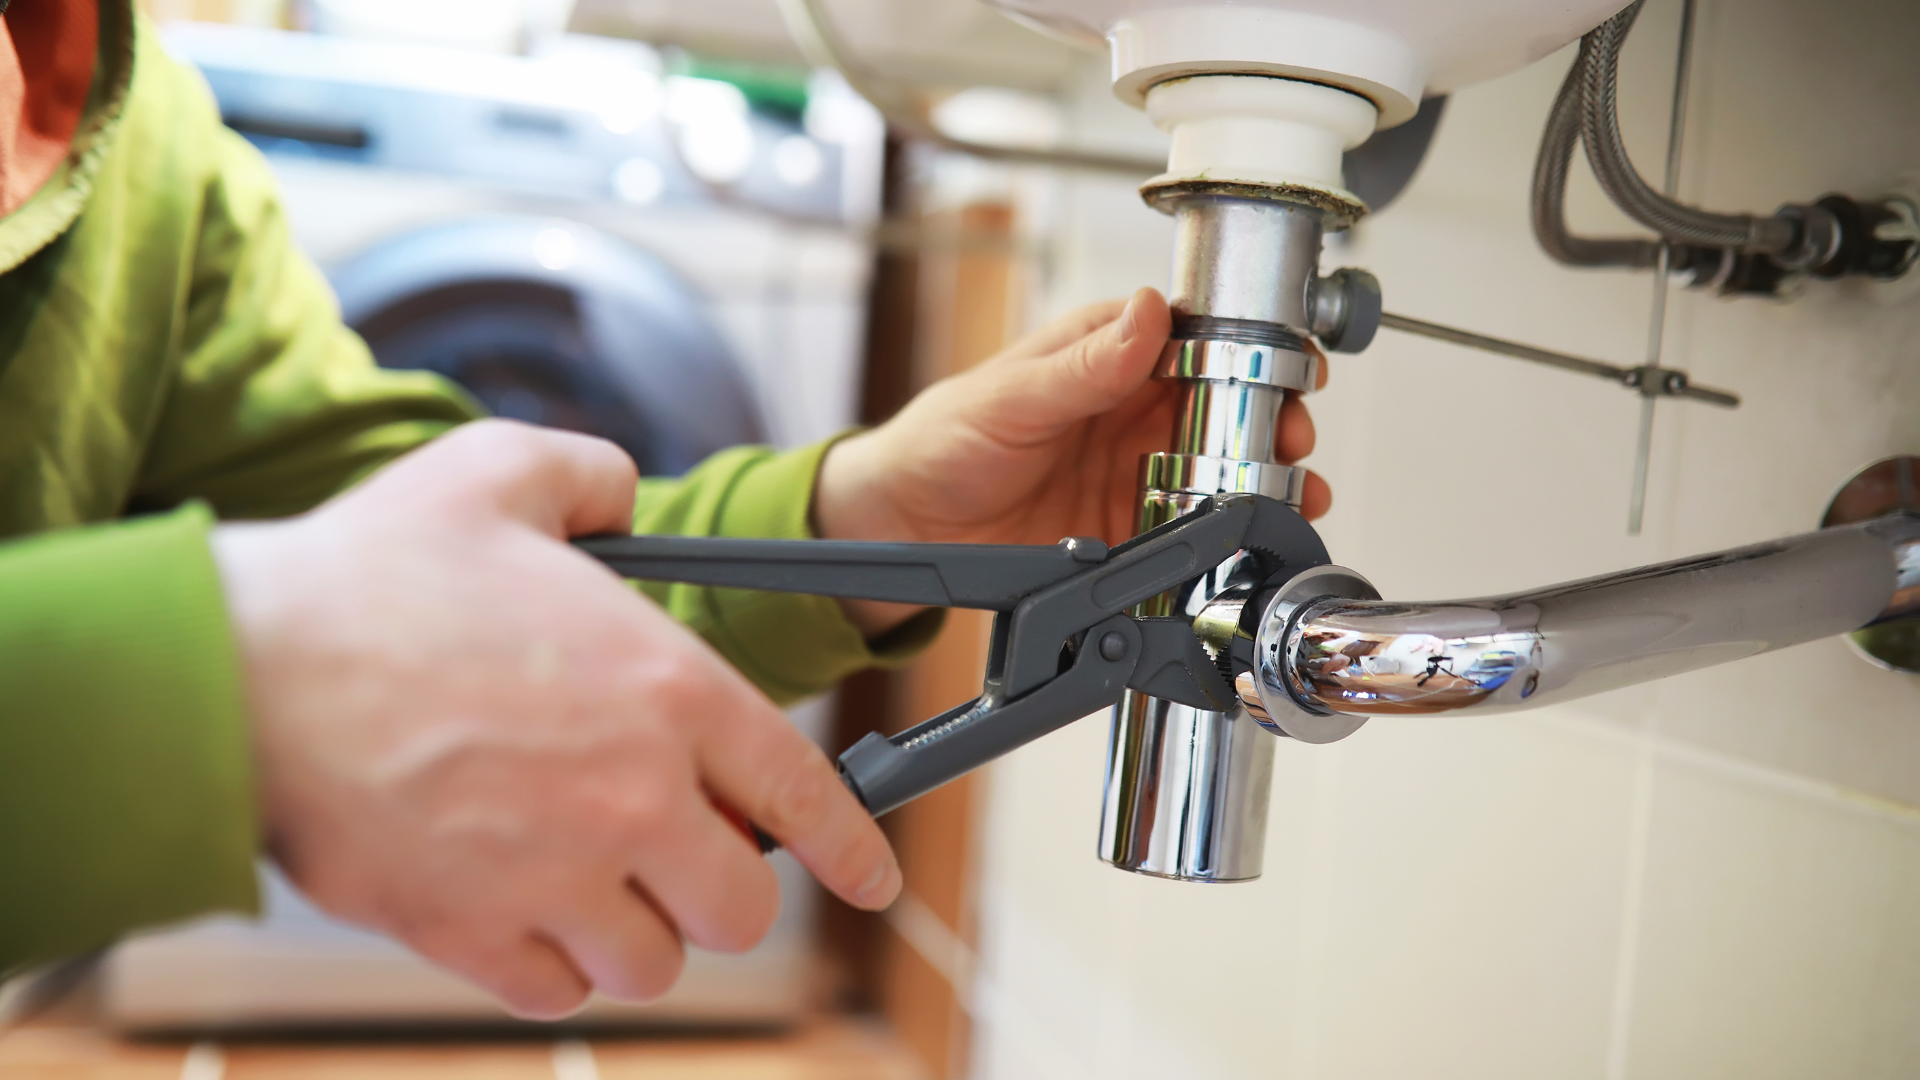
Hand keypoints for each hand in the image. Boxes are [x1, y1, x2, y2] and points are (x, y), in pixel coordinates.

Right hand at [212, 420, 900, 1018]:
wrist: (235, 671)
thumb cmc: (367, 573)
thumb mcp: (499, 472)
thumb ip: (594, 477)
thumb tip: (624, 496)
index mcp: (663, 690)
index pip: (802, 794)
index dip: (851, 845)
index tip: (871, 874)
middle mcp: (630, 797)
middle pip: (740, 908)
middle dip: (725, 887)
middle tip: (684, 852)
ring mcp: (551, 878)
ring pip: (653, 962)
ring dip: (638, 928)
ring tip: (596, 877)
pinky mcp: (469, 934)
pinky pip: (556, 990)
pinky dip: (554, 963)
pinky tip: (525, 906)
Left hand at [815, 287, 1329, 633]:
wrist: (909, 524)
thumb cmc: (944, 439)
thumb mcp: (1011, 396)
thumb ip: (1083, 365)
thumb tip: (1145, 314)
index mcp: (1107, 351)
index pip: (1197, 336)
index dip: (1249, 348)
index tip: (1285, 365)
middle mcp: (1133, 406)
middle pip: (1229, 403)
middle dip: (1274, 417)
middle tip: (1295, 436)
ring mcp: (1139, 466)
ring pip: (1224, 464)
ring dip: (1266, 477)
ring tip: (1296, 492)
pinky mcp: (1133, 526)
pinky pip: (1195, 527)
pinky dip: (1232, 532)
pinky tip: (1256, 537)